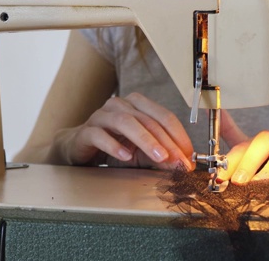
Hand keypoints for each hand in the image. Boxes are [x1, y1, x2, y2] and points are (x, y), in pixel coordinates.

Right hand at [53, 92, 194, 169]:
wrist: (79, 147)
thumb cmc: (113, 145)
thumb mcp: (142, 152)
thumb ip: (160, 155)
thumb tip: (181, 163)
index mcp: (137, 106)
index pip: (163, 116)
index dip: (179, 136)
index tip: (188, 156)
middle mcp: (120, 106)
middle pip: (147, 120)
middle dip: (166, 142)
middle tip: (177, 161)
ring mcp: (102, 116)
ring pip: (126, 122)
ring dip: (145, 140)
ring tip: (158, 156)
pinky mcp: (86, 131)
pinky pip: (100, 135)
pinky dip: (114, 145)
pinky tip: (125, 156)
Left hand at [217, 110, 268, 184]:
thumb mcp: (261, 166)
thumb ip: (238, 154)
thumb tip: (213, 139)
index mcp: (268, 143)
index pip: (245, 143)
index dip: (231, 158)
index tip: (219, 176)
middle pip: (266, 139)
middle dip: (250, 159)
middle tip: (239, 181)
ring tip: (262, 183)